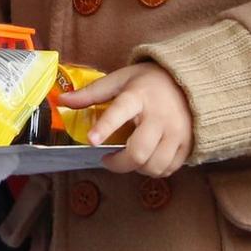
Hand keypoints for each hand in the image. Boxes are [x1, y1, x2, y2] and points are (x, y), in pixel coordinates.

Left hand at [60, 62, 192, 176]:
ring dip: (136, 169)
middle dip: (118, 164)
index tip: (92, 141)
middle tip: (108, 158)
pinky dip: (154, 170)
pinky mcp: (188, 143)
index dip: (105, 127)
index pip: (120, 112)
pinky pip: (169, 168)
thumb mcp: (119, 80)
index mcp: (138, 96)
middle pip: (138, 152)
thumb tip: (61, 99)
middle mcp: (160, 115)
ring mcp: (177, 131)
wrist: (187, 81)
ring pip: (154, 165)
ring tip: (128, 159)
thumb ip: (91, 93)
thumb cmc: (147, 82)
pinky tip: (147, 160)